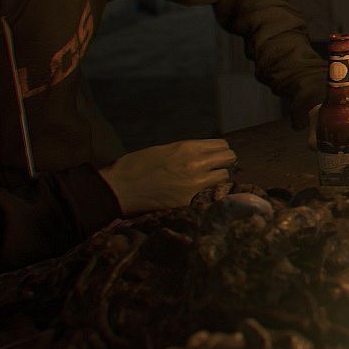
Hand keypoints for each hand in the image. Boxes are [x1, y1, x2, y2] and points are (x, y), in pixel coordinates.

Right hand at [100, 139, 236, 214]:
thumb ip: (186, 152)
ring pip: (225, 178)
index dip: (221, 151)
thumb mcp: (163, 150)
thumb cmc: (136, 165)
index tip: (217, 157)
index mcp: (188, 148)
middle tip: (216, 169)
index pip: (222, 146)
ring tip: (208, 183)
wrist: (119, 189)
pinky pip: (212, 197)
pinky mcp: (190, 203)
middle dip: (224, 163)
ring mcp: (195, 185)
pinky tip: (201, 197)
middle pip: (229, 159)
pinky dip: (210, 196)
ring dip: (219, 180)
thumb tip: (202, 155)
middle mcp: (196, 164)